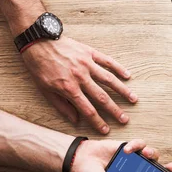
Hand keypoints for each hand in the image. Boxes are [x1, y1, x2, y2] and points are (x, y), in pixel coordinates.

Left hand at [21, 36, 137, 133]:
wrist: (37, 41)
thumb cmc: (39, 66)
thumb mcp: (45, 90)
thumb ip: (61, 106)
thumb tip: (75, 120)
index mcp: (69, 88)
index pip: (87, 110)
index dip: (98, 122)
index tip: (106, 130)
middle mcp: (81, 77)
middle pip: (102, 98)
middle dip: (115, 110)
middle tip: (125, 119)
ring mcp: (87, 64)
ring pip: (109, 80)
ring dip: (122, 91)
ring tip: (133, 99)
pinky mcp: (89, 53)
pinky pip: (107, 61)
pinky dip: (119, 69)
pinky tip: (128, 76)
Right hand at [71, 139, 171, 171]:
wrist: (79, 160)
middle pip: (156, 170)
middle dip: (167, 168)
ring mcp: (133, 159)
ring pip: (151, 155)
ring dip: (152, 154)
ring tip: (145, 154)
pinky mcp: (128, 147)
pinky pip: (139, 144)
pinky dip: (136, 145)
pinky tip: (127, 150)